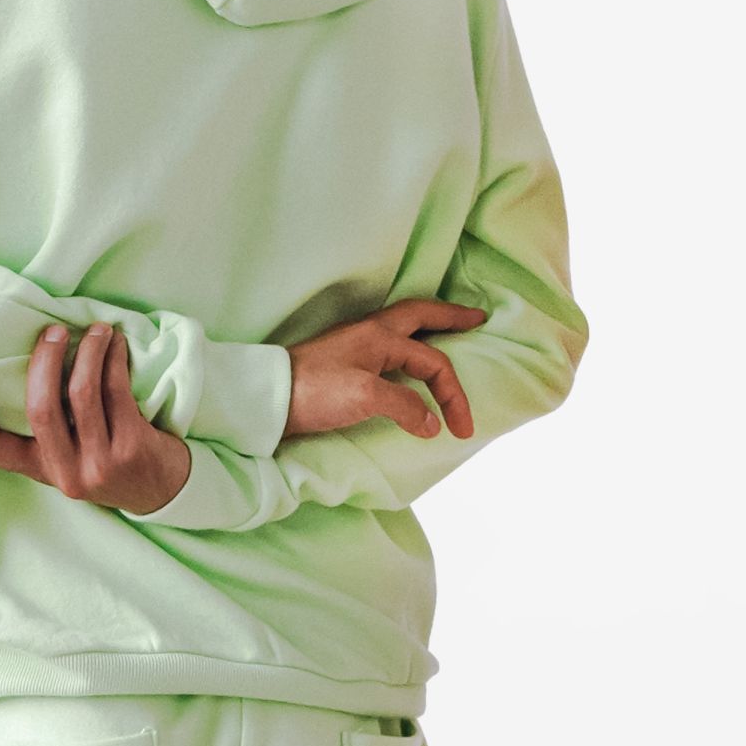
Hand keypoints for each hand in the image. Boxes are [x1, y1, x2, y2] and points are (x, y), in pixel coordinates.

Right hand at [0, 323, 191, 514]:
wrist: (163, 491)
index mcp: (40, 470)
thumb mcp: (69, 456)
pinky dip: (114, 358)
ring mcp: (100, 463)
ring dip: (88, 350)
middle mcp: (66, 473)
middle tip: (53, 331)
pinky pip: (116, 390)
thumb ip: (48, 427)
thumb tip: (25, 365)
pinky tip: (115, 344)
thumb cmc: (107, 460)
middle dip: (44, 360)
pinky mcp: (133, 447)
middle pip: (40, 409)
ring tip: (95, 329)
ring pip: (82, 393)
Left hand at [282, 298, 489, 442]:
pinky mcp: (345, 362)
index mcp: (380, 336)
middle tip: (477, 319)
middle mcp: (371, 333)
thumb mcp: (365, 398)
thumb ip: (405, 406)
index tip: (460, 430)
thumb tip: (431, 423)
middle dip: (451, 317)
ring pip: (405, 328)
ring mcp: (356, 345)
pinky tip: (409, 359)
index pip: (433, 361)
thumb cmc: (315, 392)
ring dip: (430, 327)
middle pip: (421, 316)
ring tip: (449, 330)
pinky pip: (390, 346)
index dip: (453, 395)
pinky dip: (410, 347)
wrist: (267, 399)